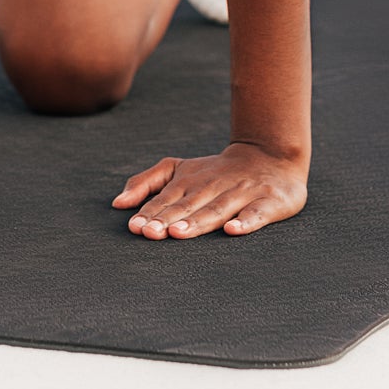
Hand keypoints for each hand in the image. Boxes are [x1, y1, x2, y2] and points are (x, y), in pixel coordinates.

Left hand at [112, 141, 307, 239]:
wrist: (271, 155)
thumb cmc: (217, 171)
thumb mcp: (179, 169)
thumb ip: (147, 182)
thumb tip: (117, 203)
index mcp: (191, 181)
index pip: (167, 199)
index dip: (152, 213)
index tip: (136, 227)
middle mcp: (214, 186)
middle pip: (189, 205)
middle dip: (169, 219)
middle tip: (150, 233)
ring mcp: (242, 193)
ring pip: (217, 209)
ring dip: (198, 221)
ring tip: (178, 232)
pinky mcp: (268, 201)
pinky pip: (257, 213)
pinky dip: (246, 221)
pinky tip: (233, 230)